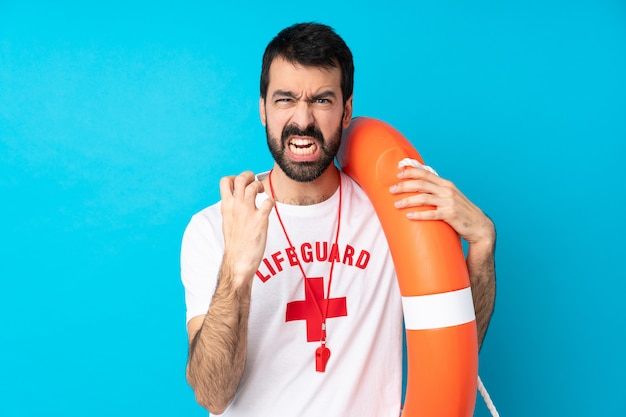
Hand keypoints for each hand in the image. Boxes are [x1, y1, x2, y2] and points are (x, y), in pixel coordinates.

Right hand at [220, 171, 274, 285]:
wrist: (238, 262)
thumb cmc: (235, 244)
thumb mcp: (227, 222)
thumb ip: (232, 209)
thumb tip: (236, 200)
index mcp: (226, 207)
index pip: (225, 181)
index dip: (234, 177)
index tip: (242, 183)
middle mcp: (236, 207)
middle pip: (240, 178)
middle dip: (249, 176)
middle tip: (254, 183)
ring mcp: (248, 213)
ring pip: (254, 186)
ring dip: (260, 186)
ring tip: (262, 194)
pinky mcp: (260, 221)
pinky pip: (268, 202)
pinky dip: (271, 202)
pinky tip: (270, 208)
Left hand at [389, 166, 494, 246]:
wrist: (480, 227)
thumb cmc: (461, 212)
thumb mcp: (450, 197)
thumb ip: (437, 192)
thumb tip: (419, 188)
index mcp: (446, 184)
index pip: (426, 173)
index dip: (411, 171)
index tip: (398, 171)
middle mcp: (447, 191)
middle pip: (421, 184)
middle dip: (404, 185)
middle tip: (391, 189)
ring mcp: (449, 202)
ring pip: (423, 198)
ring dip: (408, 200)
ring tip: (396, 204)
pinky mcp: (450, 215)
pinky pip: (431, 214)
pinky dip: (419, 214)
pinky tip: (409, 215)